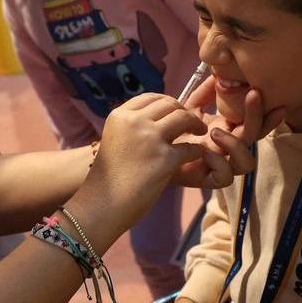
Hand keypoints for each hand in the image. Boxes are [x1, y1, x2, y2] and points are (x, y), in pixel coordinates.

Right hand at [79, 94, 208, 233]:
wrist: (101, 205)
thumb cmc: (108, 178)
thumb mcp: (114, 140)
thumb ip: (133, 128)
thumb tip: (159, 120)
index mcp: (120, 116)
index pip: (151, 98)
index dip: (168, 103)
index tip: (175, 113)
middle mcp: (134, 122)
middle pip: (170, 105)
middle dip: (184, 112)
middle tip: (192, 123)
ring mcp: (150, 139)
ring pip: (184, 118)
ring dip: (195, 125)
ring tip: (200, 133)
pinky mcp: (164, 159)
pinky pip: (191, 148)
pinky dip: (197, 151)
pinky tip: (196, 155)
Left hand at [171, 76, 285, 188]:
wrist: (152, 151)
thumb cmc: (173, 131)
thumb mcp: (189, 108)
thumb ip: (205, 93)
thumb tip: (219, 73)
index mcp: (229, 129)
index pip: (255, 121)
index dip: (264, 108)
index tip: (262, 90)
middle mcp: (228, 147)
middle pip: (255, 136)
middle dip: (257, 116)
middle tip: (252, 94)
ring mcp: (220, 164)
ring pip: (246, 163)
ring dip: (236, 144)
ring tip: (215, 131)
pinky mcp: (207, 179)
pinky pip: (226, 177)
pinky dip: (219, 163)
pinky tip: (203, 152)